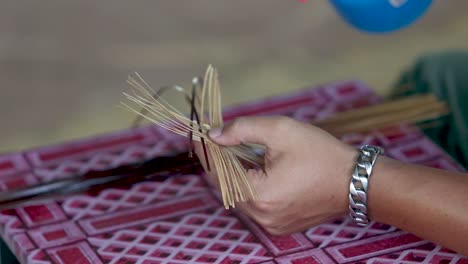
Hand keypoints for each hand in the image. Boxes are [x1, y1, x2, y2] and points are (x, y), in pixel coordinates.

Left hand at [195, 116, 355, 234]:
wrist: (355, 181)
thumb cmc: (321, 154)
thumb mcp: (281, 131)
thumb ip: (242, 130)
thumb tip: (214, 135)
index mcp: (259, 195)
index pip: (218, 172)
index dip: (205, 152)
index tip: (196, 135)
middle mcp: (261, 216)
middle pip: (225, 186)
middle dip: (219, 162)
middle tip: (217, 139)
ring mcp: (270, 225)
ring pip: (238, 196)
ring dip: (234, 174)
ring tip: (237, 152)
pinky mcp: (279, 226)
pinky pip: (253, 205)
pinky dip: (249, 186)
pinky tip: (254, 169)